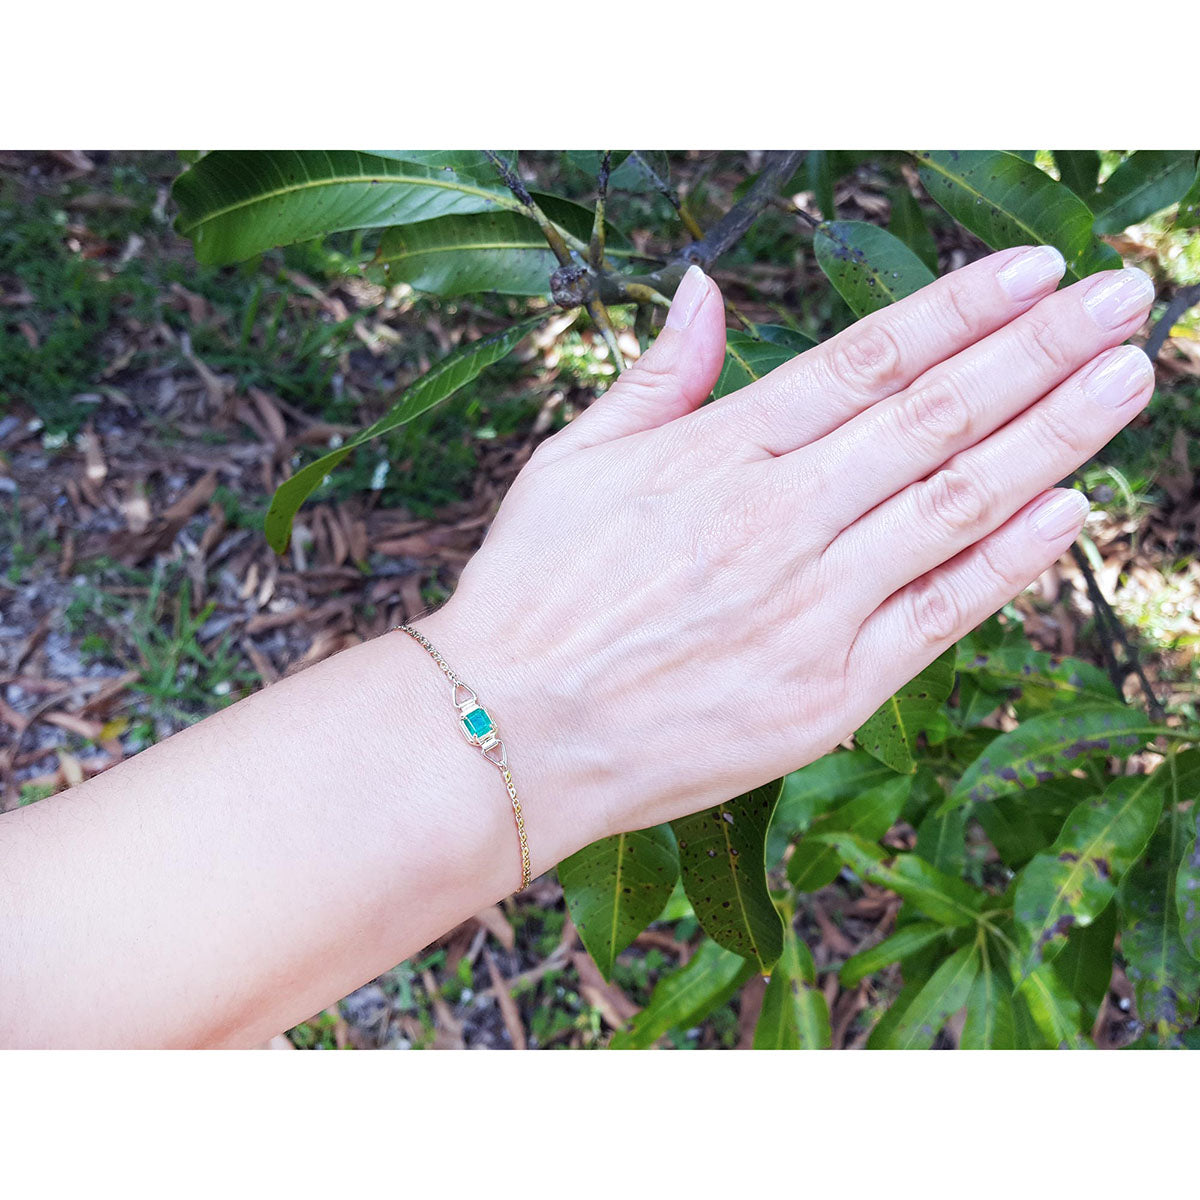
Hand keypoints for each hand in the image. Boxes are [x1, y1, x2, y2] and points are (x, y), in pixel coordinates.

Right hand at [415, 249, 1154, 861]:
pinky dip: (1010, 559)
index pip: (865, 361)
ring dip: (1054, 436)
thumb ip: (658, 376)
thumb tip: (703, 289)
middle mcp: (776, 521)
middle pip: (934, 419)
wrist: (507, 734)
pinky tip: (1071, 506)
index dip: (959, 310)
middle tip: (1123, 299)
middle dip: (1039, 352)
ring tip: (1129, 378)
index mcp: (715, 455)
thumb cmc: (531, 595)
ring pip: (955, 504)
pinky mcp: (825, 691)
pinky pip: (939, 614)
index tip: (1035, 270)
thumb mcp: (573, 462)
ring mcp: (809, 609)